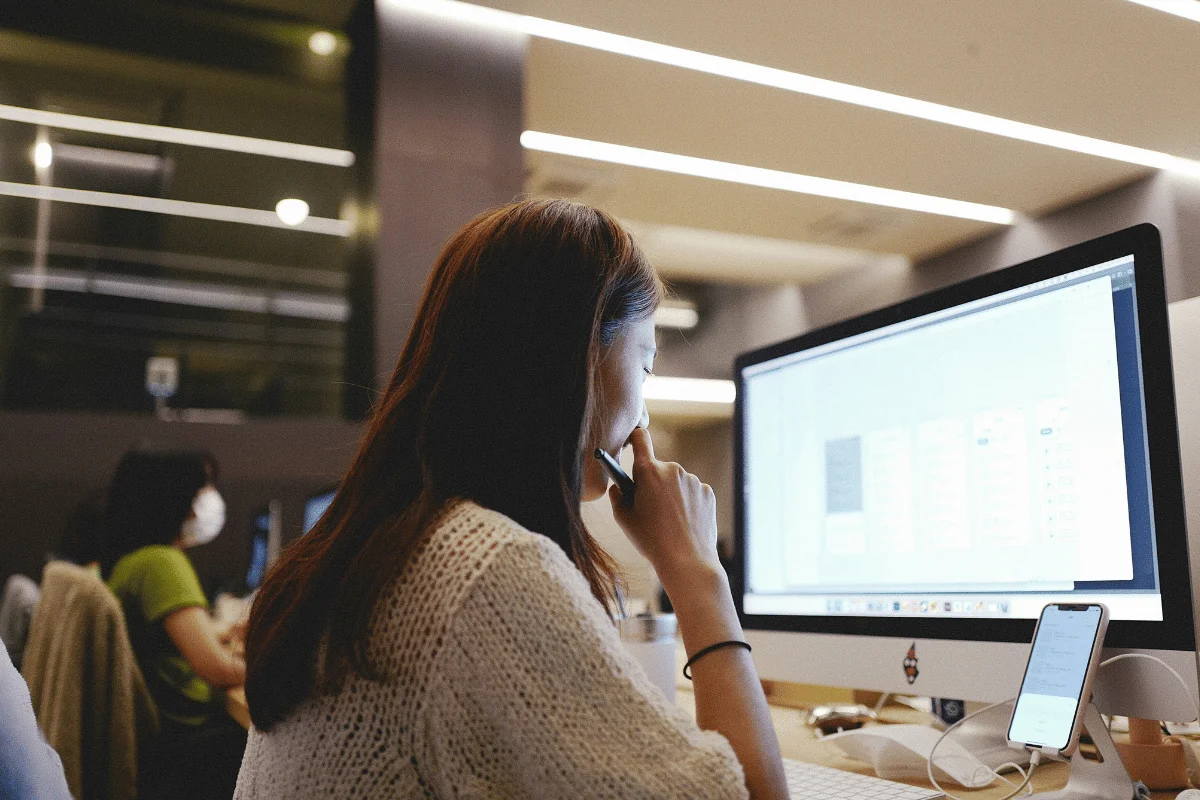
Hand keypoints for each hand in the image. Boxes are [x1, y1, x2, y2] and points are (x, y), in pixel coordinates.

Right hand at [608, 427, 720, 589]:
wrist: (687, 560)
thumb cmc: (651, 540)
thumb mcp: (624, 519)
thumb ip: (617, 496)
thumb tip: (618, 486)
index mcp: (648, 471)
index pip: (641, 438)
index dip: (635, 438)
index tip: (634, 442)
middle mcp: (672, 469)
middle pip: (657, 468)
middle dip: (652, 483)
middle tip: (649, 508)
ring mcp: (692, 480)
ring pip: (675, 482)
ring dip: (670, 494)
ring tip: (668, 521)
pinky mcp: (707, 492)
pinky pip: (691, 492)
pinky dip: (687, 503)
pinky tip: (683, 522)